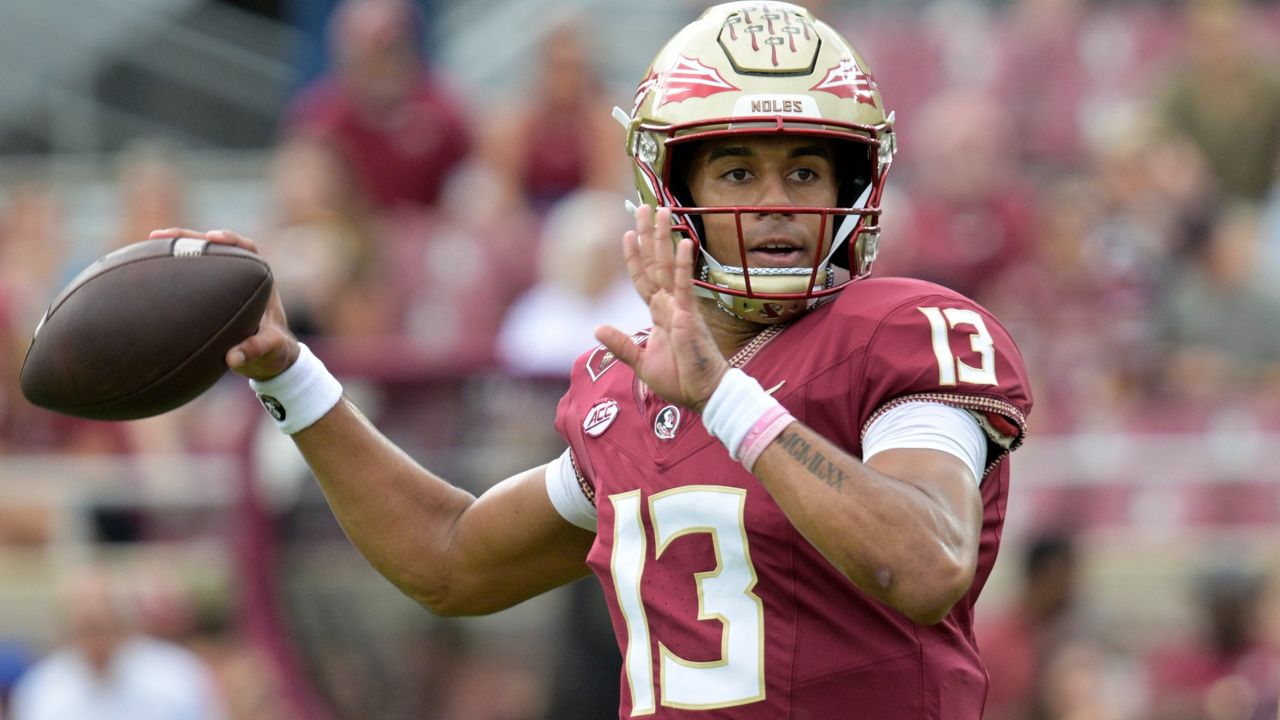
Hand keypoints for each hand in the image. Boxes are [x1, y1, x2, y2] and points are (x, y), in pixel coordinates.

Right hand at [148, 227, 298, 380]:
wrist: (268, 358)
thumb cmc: (274, 349)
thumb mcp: (270, 349)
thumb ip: (256, 350)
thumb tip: (233, 358)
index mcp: (261, 279)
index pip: (248, 249)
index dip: (231, 240)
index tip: (213, 238)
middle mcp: (242, 274)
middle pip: (216, 246)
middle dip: (190, 238)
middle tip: (163, 235)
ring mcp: (225, 281)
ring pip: (201, 256)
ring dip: (177, 248)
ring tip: (151, 240)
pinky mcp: (211, 291)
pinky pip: (192, 273)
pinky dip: (173, 267)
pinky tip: (149, 265)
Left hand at [595, 206, 728, 411]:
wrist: (703, 395)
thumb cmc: (679, 380)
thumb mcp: (641, 362)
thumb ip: (621, 344)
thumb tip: (597, 328)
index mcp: (659, 314)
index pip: (643, 278)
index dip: (634, 256)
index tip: (628, 233)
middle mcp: (669, 304)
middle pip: (654, 263)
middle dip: (648, 235)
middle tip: (644, 207)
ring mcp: (680, 307)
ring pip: (667, 266)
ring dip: (663, 238)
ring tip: (661, 210)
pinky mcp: (689, 316)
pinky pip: (685, 286)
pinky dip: (684, 265)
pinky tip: (683, 242)